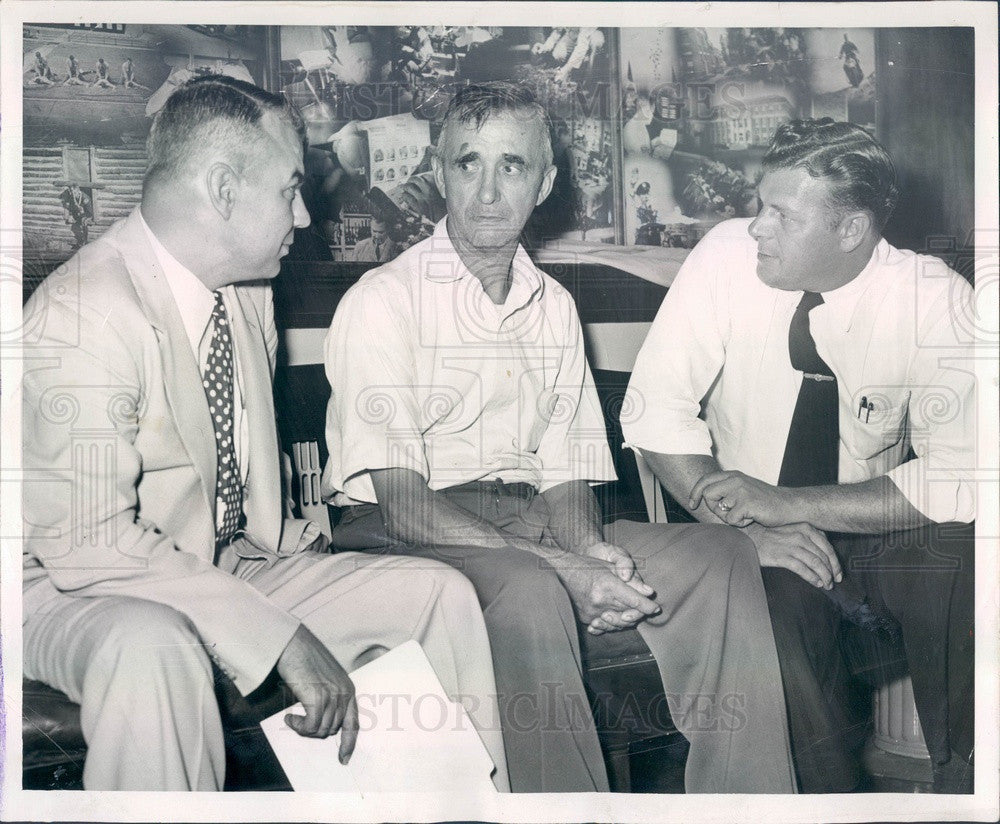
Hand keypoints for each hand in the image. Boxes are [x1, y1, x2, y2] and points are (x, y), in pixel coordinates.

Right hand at [276, 624, 358, 763]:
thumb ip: (329, 698)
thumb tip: (322, 723)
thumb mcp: (324, 680)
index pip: (354, 723)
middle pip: (332, 729)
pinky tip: (289, 717)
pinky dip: (298, 726)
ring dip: (304, 729)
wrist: (293, 644)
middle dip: (315, 731)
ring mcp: (332, 695)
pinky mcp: (318, 698)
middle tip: (299, 723)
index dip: (349, 743)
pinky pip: (310, 726)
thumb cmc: (304, 659)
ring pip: (320, 730)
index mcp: (348, 689)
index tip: (344, 758)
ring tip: (293, 718)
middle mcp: (344, 693)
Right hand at [552, 550, 659, 633]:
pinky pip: (605, 626)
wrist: (560, 571)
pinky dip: (613, 624)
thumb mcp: (610, 565)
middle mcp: (599, 601)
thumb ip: (631, 579)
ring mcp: (591, 612)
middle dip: (639, 613)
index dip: (647, 606)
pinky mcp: (585, 618)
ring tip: (630, 613)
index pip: (634, 601)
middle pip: (628, 614)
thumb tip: (648, 592)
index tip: (656, 608)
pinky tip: (615, 619)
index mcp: (607, 585)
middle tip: (644, 608)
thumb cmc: (587, 564)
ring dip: (627, 619)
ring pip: (618, 623)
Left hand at [688, 470, 795, 526]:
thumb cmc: (765, 501)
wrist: (789, 505)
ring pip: (718, 509)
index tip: (692, 504)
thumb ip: (726, 490)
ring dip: (729, 517)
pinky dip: (740, 523)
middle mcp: (735, 479)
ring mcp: (741, 490)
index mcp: (733, 475)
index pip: (705, 480)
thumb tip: (702, 498)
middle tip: (729, 514)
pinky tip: (752, 518)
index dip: (695, 493)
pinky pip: (731, 519)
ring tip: (745, 515)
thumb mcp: (743, 489)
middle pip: (707, 494)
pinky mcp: (747, 502)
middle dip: (714, 509)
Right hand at [744, 522, 842, 588]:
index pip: (827, 546)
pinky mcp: (782, 557)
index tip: (838, 573)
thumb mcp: (792, 529)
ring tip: (826, 585)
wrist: (750, 537)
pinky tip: (816, 584)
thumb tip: (824, 550)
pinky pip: (803, 569)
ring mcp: (792, 546)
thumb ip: (808, 536)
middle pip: (823, 556)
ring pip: (816, 563)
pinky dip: (812, 578)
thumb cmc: (771, 535)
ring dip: (824, 576)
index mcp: (805, 528)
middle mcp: (800, 535)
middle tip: (834, 582)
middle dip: (831, 571)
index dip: (835, 562)